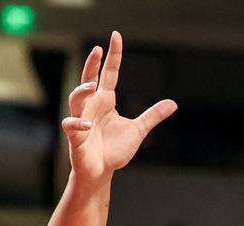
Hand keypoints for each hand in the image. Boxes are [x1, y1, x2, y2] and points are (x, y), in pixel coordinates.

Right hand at [61, 32, 176, 184]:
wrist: (101, 171)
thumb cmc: (114, 149)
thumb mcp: (138, 130)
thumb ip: (153, 115)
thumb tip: (173, 103)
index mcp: (105, 101)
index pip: (109, 74)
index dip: (113, 56)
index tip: (116, 36)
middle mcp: (92, 106)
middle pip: (88, 79)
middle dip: (92, 64)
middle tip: (98, 49)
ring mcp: (81, 119)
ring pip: (76, 99)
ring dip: (82, 90)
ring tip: (93, 86)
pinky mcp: (75, 136)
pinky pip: (71, 124)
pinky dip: (78, 122)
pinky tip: (89, 123)